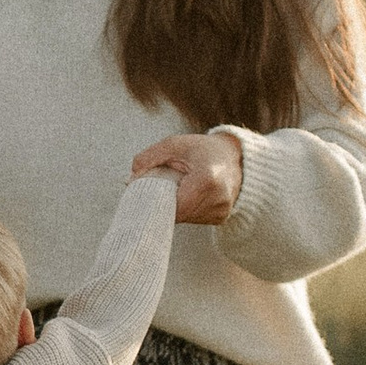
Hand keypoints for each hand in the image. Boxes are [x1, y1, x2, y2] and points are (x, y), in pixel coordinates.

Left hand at [130, 129, 244, 222]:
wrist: (235, 157)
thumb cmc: (202, 149)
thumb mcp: (174, 145)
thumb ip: (149, 157)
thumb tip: (130, 179)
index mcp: (208, 179)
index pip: (173, 204)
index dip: (157, 201)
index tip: (146, 194)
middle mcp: (218, 199)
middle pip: (178, 213)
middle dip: (165, 203)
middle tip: (161, 188)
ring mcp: (221, 211)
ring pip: (185, 218)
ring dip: (176, 207)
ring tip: (181, 188)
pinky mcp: (221, 218)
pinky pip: (194, 219)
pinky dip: (187, 209)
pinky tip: (191, 194)